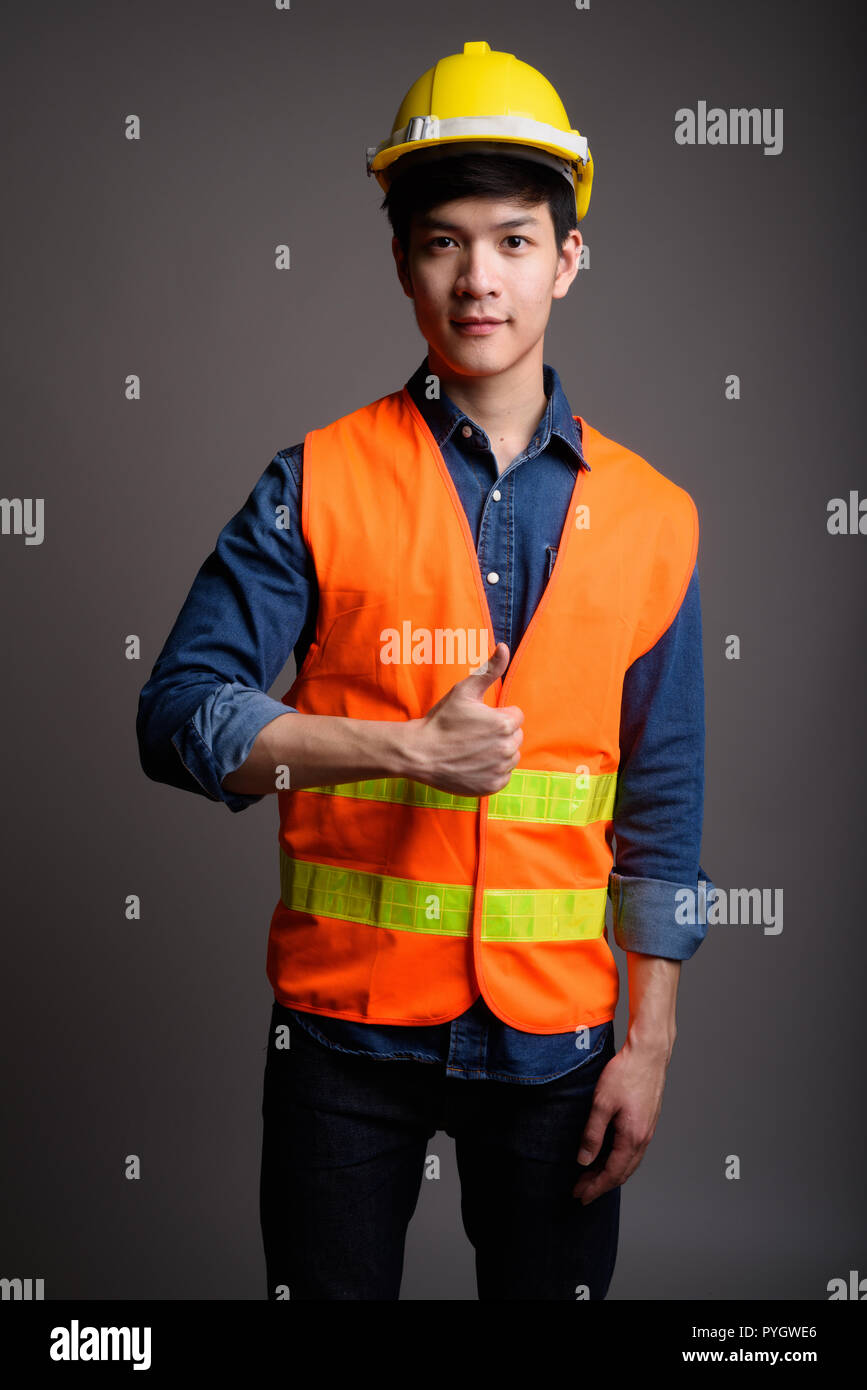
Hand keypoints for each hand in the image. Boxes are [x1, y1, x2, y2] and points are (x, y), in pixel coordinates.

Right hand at [406, 641, 524, 796]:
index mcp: (504, 723)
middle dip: (498, 734)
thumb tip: (504, 647)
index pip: (515, 716)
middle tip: (472, 735)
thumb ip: (490, 670)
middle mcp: (507, 748)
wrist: (420, 753)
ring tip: (472, 749)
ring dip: (496, 753)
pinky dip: (491, 771)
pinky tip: (472, 764)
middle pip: (514, 737)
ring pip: (510, 757)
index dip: (496, 715)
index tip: (477, 719)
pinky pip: (502, 776)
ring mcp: (500, 769)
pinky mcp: (492, 786)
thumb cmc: (441, 720)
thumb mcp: (464, 690)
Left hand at [572, 1034, 671, 1204]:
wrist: (649, 1054)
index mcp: (632, 1138)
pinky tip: (608, 1155)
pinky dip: (619, 1160)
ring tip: (591, 1177)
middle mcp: (643, 1138)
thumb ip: (592, 1134)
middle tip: (581, 1192)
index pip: (612, 1173)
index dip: (595, 1187)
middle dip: (600, 1185)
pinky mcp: (647, 1121)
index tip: (580, 1196)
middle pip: (622, 1172)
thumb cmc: (625, 1074)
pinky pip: (633, 1150)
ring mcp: (647, 1130)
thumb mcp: (601, 1104)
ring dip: (610, 1173)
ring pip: (629, 1162)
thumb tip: (584, 1161)